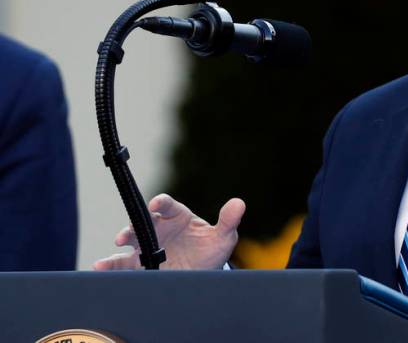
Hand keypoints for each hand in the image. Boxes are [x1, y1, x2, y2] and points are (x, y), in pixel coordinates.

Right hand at [93, 193, 244, 270]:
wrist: (204, 272)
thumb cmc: (211, 248)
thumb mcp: (223, 236)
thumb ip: (228, 220)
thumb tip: (239, 203)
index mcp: (177, 216)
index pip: (166, 205)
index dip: (160, 203)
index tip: (155, 205)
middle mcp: (158, 228)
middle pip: (142, 223)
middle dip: (132, 229)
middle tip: (124, 237)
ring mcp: (148, 246)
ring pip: (129, 243)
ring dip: (117, 250)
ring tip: (105, 261)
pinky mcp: (141, 264)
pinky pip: (123, 264)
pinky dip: (110, 266)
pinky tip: (100, 269)